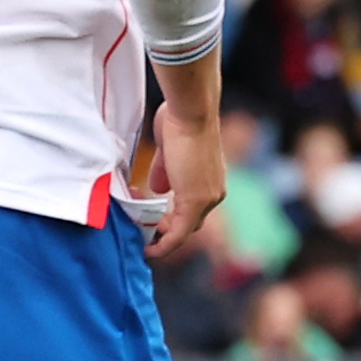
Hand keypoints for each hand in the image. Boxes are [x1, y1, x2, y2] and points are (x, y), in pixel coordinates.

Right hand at [140, 100, 224, 266]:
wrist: (191, 111)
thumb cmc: (179, 120)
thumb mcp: (169, 151)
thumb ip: (165, 172)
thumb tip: (158, 188)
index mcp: (211, 180)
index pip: (195, 210)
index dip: (174, 220)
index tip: (155, 224)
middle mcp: (214, 193)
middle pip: (192, 224)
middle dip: (169, 230)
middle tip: (147, 233)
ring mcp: (207, 198)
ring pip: (185, 230)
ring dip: (165, 237)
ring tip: (146, 242)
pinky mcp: (196, 201)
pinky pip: (179, 233)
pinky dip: (165, 243)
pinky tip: (150, 249)